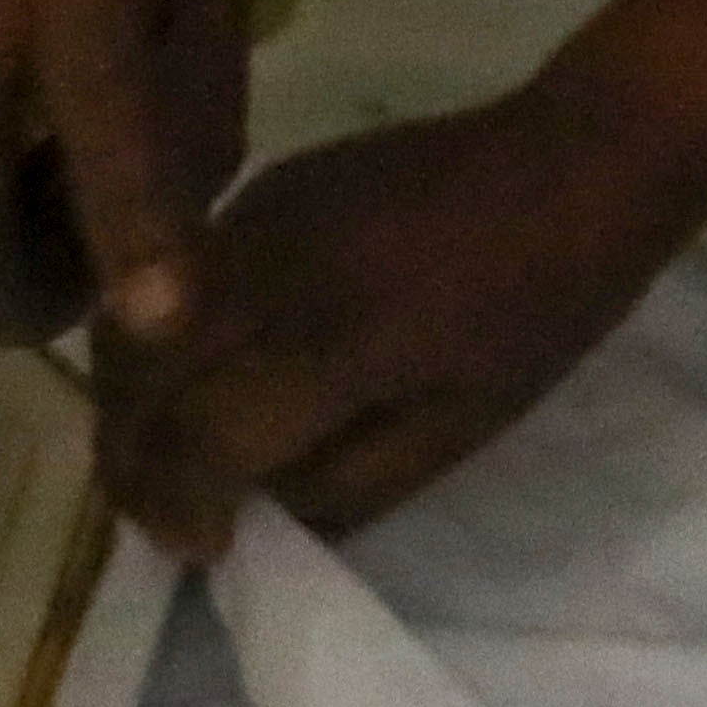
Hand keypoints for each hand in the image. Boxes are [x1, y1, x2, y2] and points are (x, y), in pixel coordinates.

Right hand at [89, 85, 682, 554]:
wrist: (576, 160)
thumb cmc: (543, 308)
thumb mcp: (461, 427)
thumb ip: (347, 486)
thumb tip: (252, 521)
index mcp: (333, 341)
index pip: (198, 440)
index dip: (182, 508)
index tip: (207, 547)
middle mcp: (269, 274)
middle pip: (138, 382)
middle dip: (133, 465)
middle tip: (169, 515)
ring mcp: (254, 217)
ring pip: (132, 323)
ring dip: (130, 402)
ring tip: (171, 455)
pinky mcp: (261, 187)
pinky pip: (175, 276)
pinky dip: (159, 339)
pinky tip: (204, 377)